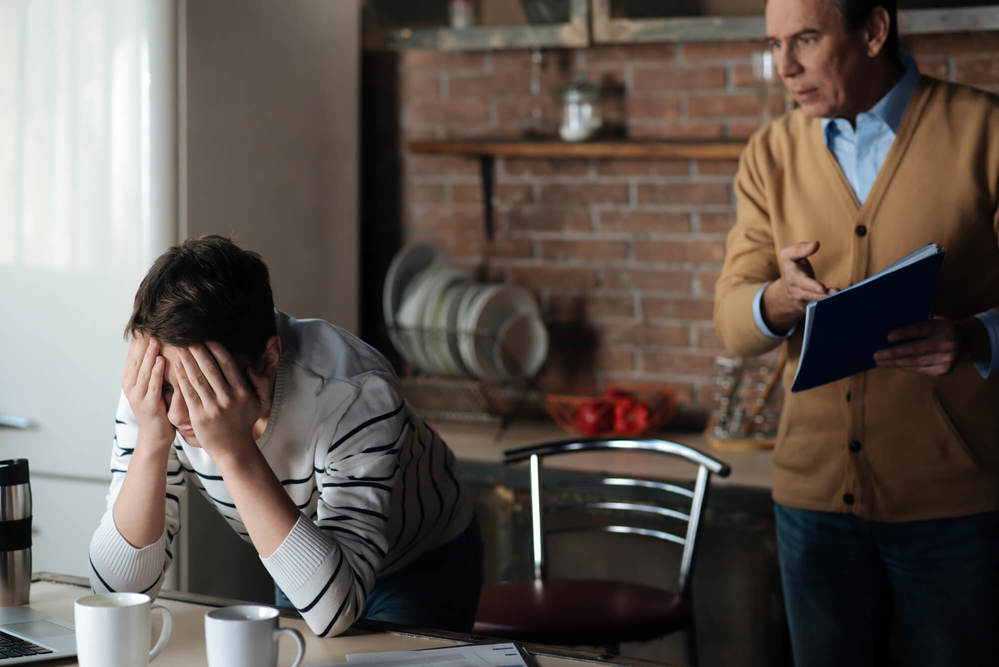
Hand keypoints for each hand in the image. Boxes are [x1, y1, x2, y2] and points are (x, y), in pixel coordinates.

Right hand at [121, 334, 174, 449]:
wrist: (155, 437)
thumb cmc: (159, 410)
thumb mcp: (153, 387)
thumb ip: (153, 370)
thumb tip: (161, 347)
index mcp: (131, 380)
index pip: (133, 355)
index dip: (138, 339)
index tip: (145, 322)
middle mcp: (130, 387)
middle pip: (136, 359)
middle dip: (142, 342)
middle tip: (148, 324)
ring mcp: (137, 396)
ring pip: (142, 370)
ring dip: (148, 353)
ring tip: (154, 338)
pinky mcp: (148, 405)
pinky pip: (152, 385)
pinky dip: (155, 372)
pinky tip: (160, 360)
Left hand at [174, 342, 270, 457]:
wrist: (233, 448)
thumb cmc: (245, 422)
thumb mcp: (261, 402)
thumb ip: (261, 382)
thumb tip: (250, 367)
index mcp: (243, 392)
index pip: (228, 364)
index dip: (216, 349)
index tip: (206, 339)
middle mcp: (229, 398)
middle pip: (210, 368)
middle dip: (198, 351)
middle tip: (188, 338)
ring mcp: (213, 407)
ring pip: (198, 378)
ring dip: (188, 360)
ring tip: (180, 347)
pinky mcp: (200, 416)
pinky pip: (189, 393)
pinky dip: (182, 378)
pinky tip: (177, 366)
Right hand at [762, 241, 836, 333]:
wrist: (787, 288)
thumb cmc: (792, 267)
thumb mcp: (789, 255)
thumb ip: (801, 249)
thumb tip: (816, 244)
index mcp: (791, 276)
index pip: (800, 281)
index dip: (811, 285)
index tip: (822, 287)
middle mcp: (796, 290)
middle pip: (808, 294)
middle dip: (820, 294)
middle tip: (832, 293)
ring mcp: (804, 300)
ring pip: (815, 302)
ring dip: (826, 299)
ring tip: (838, 295)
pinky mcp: (812, 305)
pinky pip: (820, 306)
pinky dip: (830, 303)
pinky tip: (840, 299)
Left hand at [874, 317, 987, 375]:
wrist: (967, 341)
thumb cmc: (941, 328)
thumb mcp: (934, 321)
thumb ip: (917, 326)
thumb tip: (889, 335)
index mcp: (943, 327)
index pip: (920, 330)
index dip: (904, 334)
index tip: (888, 337)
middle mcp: (946, 344)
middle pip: (915, 350)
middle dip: (893, 353)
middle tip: (876, 355)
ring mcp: (946, 359)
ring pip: (915, 363)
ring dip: (895, 363)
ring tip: (880, 362)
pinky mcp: (944, 370)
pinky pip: (920, 370)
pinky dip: (905, 367)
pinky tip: (895, 365)